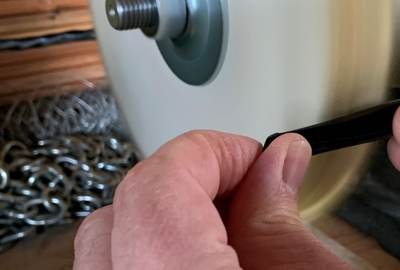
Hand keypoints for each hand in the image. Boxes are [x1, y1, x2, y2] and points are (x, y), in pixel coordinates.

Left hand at [74, 131, 347, 268]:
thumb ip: (283, 216)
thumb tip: (278, 159)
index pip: (158, 186)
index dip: (211, 152)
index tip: (251, 157)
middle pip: (122, 212)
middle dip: (187, 181)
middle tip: (242, 186)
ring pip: (108, 247)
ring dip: (166, 217)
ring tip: (225, 225)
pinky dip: (155, 251)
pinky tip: (204, 255)